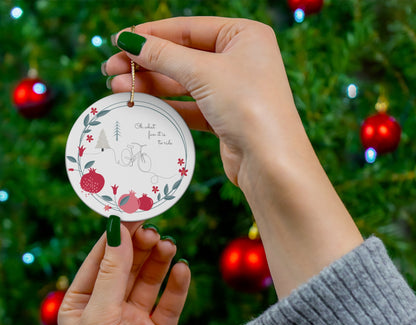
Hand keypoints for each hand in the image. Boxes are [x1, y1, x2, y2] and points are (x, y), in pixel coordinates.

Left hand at [58, 221, 189, 324]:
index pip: (101, 258)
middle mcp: (109, 308)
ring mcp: (135, 320)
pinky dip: (177, 286)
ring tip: (169, 246)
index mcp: (83, 302)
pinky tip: (182, 270)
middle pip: (128, 266)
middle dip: (141, 248)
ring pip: (150, 281)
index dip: (117, 236)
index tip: (134, 213)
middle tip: (155, 232)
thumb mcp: (99, 315)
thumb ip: (112, 272)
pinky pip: (170, 303)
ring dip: (159, 262)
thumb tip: (118, 230)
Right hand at [104, 16, 301, 185]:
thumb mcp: (203, 72)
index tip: (119, 41)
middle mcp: (240, 60)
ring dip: (151, 85)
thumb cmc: (247, 105)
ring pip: (184, 82)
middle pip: (183, 56)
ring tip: (117, 87)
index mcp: (244, 36)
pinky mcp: (225, 117)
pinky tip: (142, 104)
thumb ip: (164, 55)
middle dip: (146, 63)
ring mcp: (233, 90)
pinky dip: (167, 105)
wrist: (270, 161)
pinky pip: (190, 106)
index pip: (188, 28)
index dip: (151, 34)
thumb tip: (129, 40)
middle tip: (111, 69)